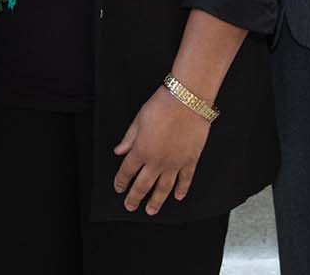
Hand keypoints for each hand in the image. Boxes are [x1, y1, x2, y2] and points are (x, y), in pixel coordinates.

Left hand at [111, 87, 211, 215]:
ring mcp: (175, 163)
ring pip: (163, 188)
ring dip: (156, 201)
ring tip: (151, 210)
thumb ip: (129, 138)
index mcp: (141, 150)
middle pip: (143, 185)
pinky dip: (182, 190)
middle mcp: (156, 161)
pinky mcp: (190, 160)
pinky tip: (178, 197)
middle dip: (135, 198)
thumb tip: (119, 151)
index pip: (127, 172)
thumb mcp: (138, 119)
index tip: (119, 188)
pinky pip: (185, 180)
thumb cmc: (162, 105)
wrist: (188, 100)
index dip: (121, 182)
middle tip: (130, 207)